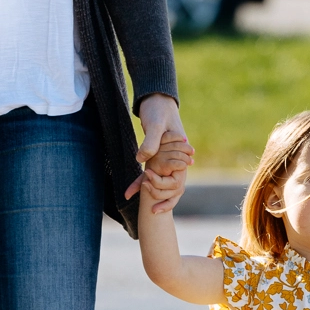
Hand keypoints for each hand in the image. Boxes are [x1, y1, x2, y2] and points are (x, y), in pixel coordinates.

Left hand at [126, 94, 191, 212]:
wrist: (157, 98)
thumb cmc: (158, 110)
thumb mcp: (156, 125)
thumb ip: (151, 143)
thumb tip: (141, 160)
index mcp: (179, 152)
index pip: (176, 180)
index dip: (166, 193)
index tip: (155, 205)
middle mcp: (175, 157)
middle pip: (171, 185)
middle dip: (160, 198)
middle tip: (150, 210)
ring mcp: (166, 157)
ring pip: (160, 181)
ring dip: (151, 193)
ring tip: (142, 207)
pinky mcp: (156, 155)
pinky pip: (150, 172)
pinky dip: (141, 181)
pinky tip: (130, 191)